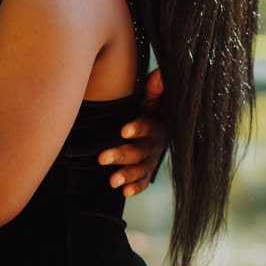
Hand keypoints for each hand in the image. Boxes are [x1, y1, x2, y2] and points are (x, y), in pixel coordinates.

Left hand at [98, 68, 166, 195]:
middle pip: (139, 151)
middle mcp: (155, 143)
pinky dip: (136, 187)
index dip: (137, 128)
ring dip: (127, 175)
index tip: (123, 131)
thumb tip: (158, 73)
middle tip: (101, 158)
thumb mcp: (154, 96)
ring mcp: (152, 159)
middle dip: (121, 155)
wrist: (164, 123)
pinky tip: (124, 192)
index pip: (148, 126)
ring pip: (140, 169)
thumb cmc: (152, 106)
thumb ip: (154, 88)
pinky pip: (144, 181)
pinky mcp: (148, 170)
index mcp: (156, 123)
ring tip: (112, 181)